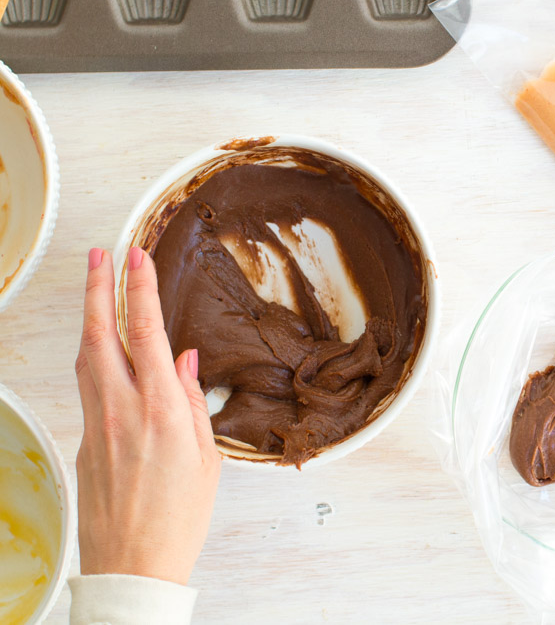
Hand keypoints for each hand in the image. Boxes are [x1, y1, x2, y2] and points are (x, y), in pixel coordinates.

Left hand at [75, 246, 219, 584]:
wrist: (133, 564)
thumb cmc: (178, 517)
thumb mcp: (205, 456)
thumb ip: (193, 401)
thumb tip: (185, 361)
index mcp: (160, 409)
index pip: (146, 332)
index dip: (139, 289)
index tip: (136, 256)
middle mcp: (122, 409)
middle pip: (102, 334)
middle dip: (100, 288)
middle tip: (101, 254)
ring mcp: (97, 423)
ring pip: (87, 357)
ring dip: (92, 317)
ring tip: (98, 290)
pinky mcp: (85, 439)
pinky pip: (89, 386)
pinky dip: (96, 358)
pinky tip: (108, 352)